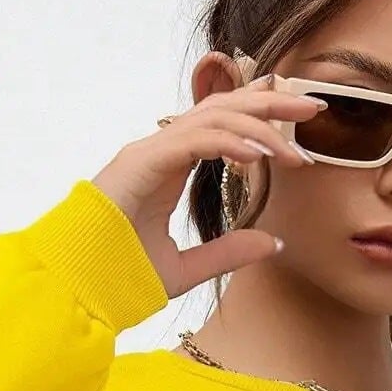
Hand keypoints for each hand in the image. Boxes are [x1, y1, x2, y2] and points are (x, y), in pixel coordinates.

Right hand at [89, 73, 324, 299]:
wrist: (78, 287)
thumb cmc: (120, 275)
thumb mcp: (188, 268)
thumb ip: (230, 252)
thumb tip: (275, 243)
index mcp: (170, 166)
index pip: (221, 124)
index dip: (260, 115)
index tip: (300, 123)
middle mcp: (160, 150)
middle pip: (222, 108)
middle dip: (270, 104)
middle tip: (313, 108)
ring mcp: (149, 153)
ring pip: (212, 118)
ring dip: (258, 126)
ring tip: (293, 147)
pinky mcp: (140, 164)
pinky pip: (192, 141)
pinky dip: (228, 142)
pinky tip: (258, 155)